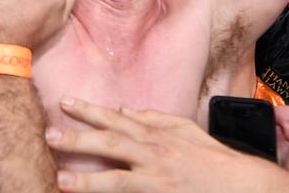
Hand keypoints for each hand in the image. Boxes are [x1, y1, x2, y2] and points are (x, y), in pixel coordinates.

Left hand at [47, 99, 264, 192]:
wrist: (238, 185)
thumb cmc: (211, 157)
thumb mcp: (183, 128)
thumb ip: (153, 118)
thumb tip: (125, 110)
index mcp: (156, 135)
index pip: (116, 119)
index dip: (89, 111)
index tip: (65, 104)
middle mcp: (153, 155)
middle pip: (109, 145)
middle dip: (78, 140)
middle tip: (50, 136)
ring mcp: (156, 181)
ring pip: (116, 179)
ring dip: (87, 180)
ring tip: (61, 180)